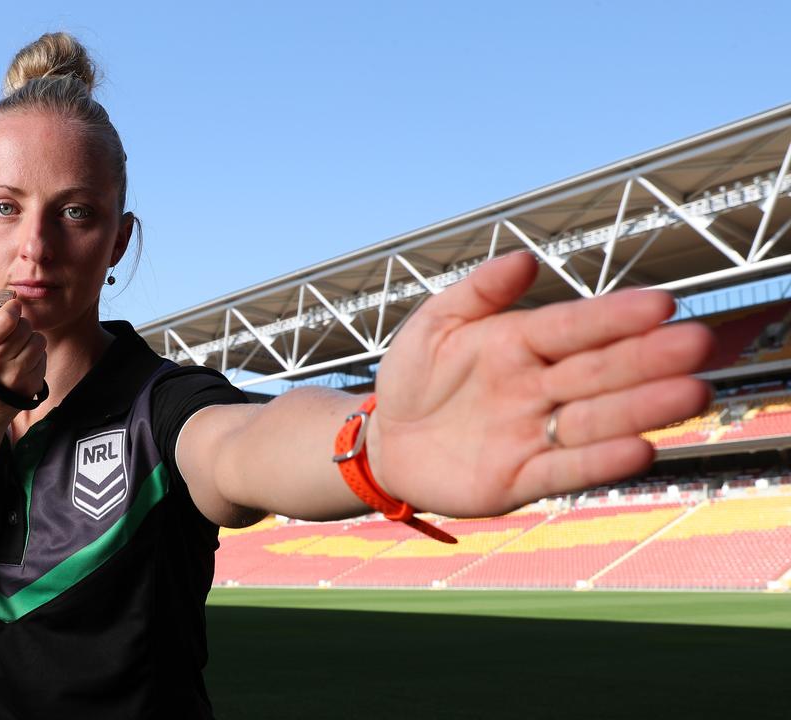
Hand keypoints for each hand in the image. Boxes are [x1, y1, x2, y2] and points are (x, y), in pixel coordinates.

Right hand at [0, 297, 47, 424]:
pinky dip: (35, 356)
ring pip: (38, 340)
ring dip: (30, 340)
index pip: (7, 319)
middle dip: (19, 324)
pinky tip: (22, 363)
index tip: (11, 308)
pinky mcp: (31, 385)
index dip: (12, 308)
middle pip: (24, 326)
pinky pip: (43, 357)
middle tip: (11, 332)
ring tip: (17, 348)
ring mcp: (16, 376)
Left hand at [366, 251, 714, 517]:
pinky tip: (640, 449)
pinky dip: (600, 462)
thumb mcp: (434, 325)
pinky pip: (564, 469)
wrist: (385, 443)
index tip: (661, 304)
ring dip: (641, 409)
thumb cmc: (414, 378)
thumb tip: (524, 260)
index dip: (614, 316)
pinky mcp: (521, 479)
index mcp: (520, 343)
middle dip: (648, 359)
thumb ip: (476, 292)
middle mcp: (538, 387)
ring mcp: (533, 434)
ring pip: (595, 420)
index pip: (574, 327)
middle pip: (599, 372)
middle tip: (697, 344)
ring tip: (691, 394)